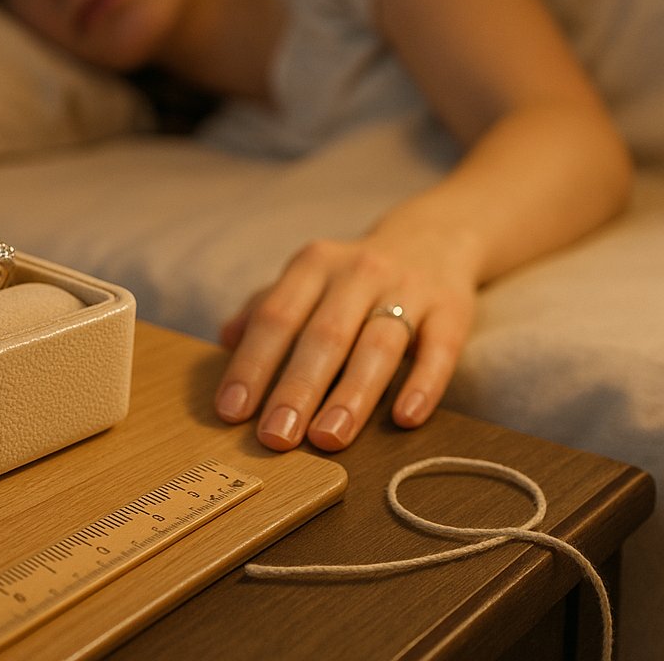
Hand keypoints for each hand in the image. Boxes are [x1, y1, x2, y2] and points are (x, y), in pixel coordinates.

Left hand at [214, 236, 475, 451]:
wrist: (432, 238)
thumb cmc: (353, 276)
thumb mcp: (307, 278)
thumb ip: (266, 307)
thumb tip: (225, 340)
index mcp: (314, 265)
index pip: (276, 316)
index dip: (252, 363)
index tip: (232, 411)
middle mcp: (358, 271)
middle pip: (324, 334)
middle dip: (297, 388)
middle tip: (276, 437)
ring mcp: (408, 288)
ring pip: (378, 344)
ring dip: (352, 395)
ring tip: (328, 439)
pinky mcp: (452, 309)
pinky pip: (438, 349)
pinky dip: (423, 384)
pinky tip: (405, 418)